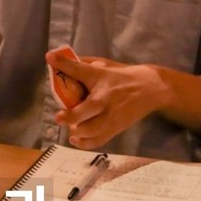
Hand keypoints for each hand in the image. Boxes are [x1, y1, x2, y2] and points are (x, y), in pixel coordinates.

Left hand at [45, 50, 200, 149]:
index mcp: (102, 77)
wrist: (151, 89)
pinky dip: (85, 143)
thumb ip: (82, 65)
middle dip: (72, 115)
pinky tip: (75, 139)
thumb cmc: (122, 75)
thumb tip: (57, 60)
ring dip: (78, 131)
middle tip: (59, 117)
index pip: (81, 69)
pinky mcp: (117, 127)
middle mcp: (107, 97)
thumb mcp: (104, 65)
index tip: (50, 57)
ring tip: (69, 127)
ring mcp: (113, 115)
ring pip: (94, 129)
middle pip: (90, 108)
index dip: (65, 63)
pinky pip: (100, 139)